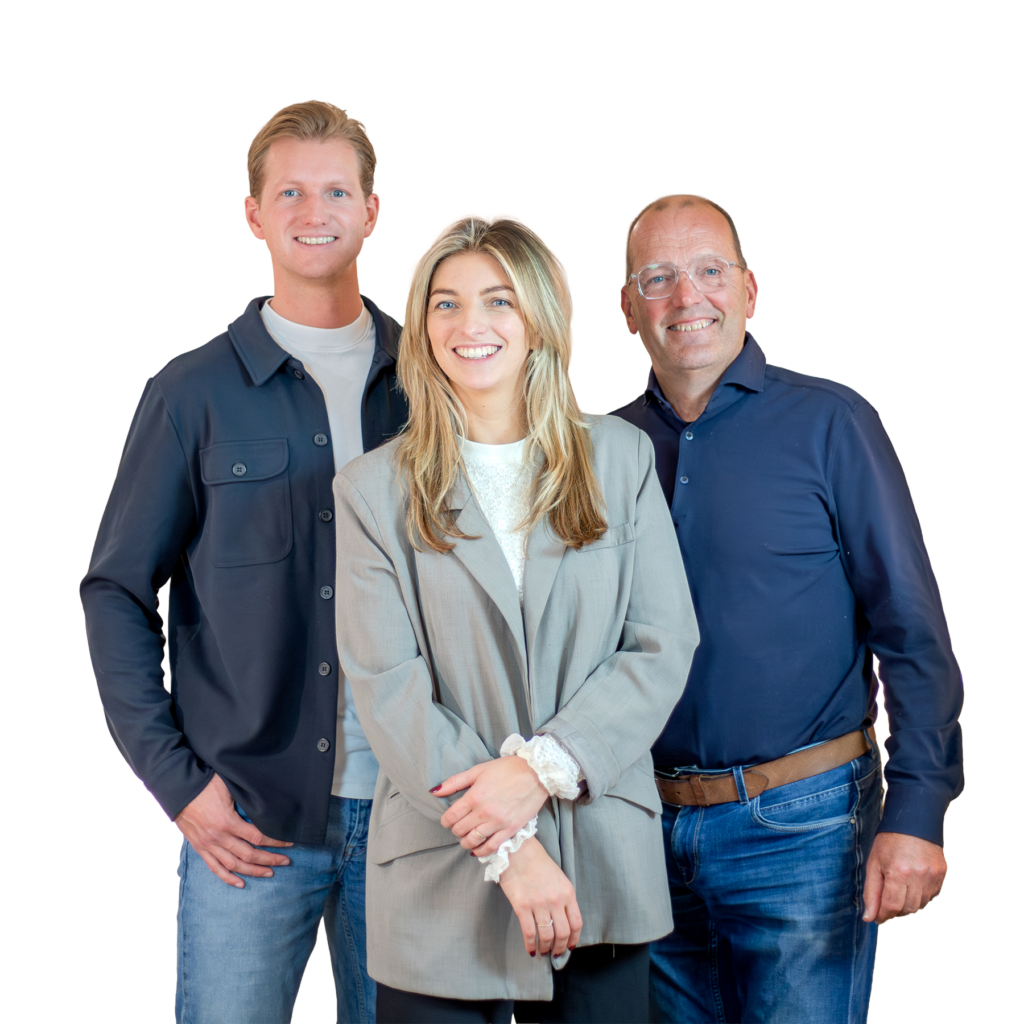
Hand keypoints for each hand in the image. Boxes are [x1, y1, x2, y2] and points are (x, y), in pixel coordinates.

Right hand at [174, 773, 292, 887]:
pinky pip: (215, 868)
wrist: (179, 790)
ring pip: (234, 865)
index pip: (258, 837)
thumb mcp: (229, 787)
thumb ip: (245, 798)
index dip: (276, 841)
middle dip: (270, 859)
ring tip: (270, 872)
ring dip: (254, 871)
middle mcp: (219, 837)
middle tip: (286, 861)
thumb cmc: (206, 784)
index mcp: (228, 822)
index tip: (290, 842)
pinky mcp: (200, 848)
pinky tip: (241, 884)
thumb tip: (266, 800)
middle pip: (250, 854)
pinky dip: (228, 878)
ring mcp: (208, 845)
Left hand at [433, 757, 548, 855]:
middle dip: (455, 829)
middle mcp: (484, 812)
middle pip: (460, 830)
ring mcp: (498, 823)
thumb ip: (455, 782)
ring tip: (467, 836)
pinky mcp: (510, 830)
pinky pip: (491, 847)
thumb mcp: (479, 770)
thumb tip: (434, 791)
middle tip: (459, 825)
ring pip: (472, 841)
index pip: (451, 817)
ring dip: (465, 841)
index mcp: (474, 796)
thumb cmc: (507, 769)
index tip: (448, 819)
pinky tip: (477, 849)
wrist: (536, 773)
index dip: (446, 820)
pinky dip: (481, 851)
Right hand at [498, 837, 582, 957]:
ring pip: (547, 936)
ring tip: (542, 952)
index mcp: (567, 892)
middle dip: (560, 947)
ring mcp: (539, 904)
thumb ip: (563, 897)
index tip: (570, 946)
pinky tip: (530, 949)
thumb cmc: (537, 861)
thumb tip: (563, 919)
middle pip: (563, 933)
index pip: (576, 923)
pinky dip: (530, 945)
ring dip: (545, 948)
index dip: (574, 938)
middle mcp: (556, 900)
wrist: (517, 850)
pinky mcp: (522, 906)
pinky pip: (529, 933)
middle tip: (555, 953)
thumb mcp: (558, 877)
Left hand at [862, 831, 946, 923]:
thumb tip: (869, 918)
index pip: (892, 906)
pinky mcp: (942, 875)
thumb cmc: (889, 841)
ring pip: (920, 905)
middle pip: (908, 909)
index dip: (883, 915)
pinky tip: (911, 887)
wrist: (912, 822)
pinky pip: (931, 897)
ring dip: (908, 905)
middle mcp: (919, 876)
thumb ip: (871, 892)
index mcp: (898, 872)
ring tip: (898, 892)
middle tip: (886, 904)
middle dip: (895, 912)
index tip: (877, 917)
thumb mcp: (873, 863)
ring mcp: (933, 876)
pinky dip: (920, 898)